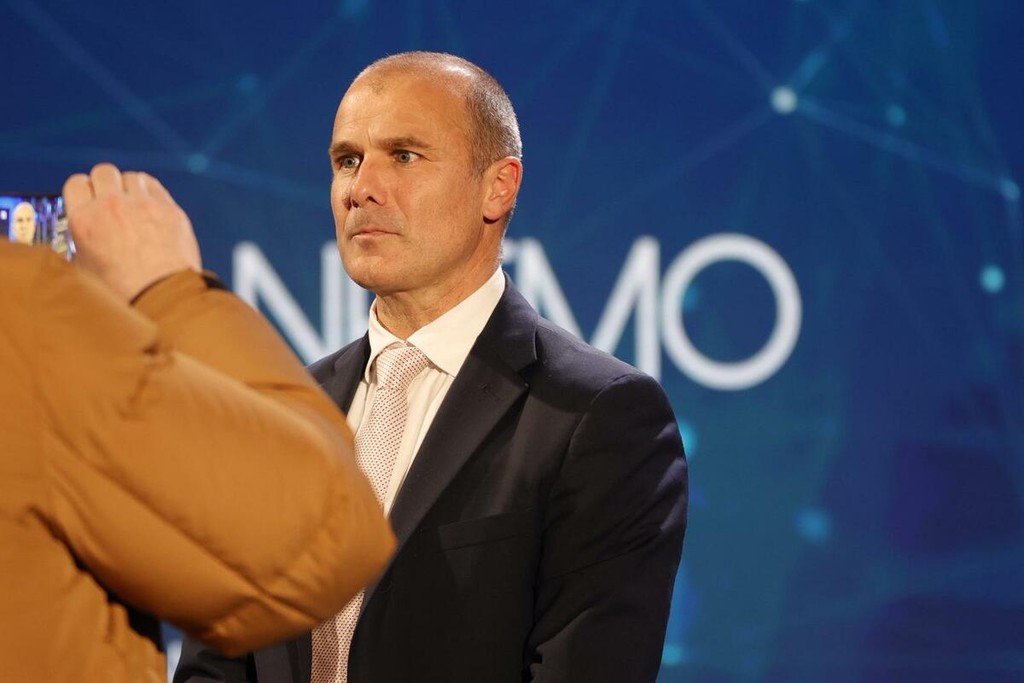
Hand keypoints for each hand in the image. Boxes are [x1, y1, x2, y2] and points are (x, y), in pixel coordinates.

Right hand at [63, 163, 201, 300]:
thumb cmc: (125, 290)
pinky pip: (155, 185)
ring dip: (130, 187)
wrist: (163, 296)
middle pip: (103, 172)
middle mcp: (111, 206)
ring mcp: (142, 204)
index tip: (88, 196)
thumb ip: (82, 244)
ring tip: (133, 204)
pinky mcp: (169, 208)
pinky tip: (151, 206)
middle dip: (106, 183)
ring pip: (131, 176)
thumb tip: (84, 240)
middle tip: (111, 198)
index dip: (83, 190)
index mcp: (85, 220)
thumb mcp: (86, 269)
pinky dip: (151, 191)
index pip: (75, 183)